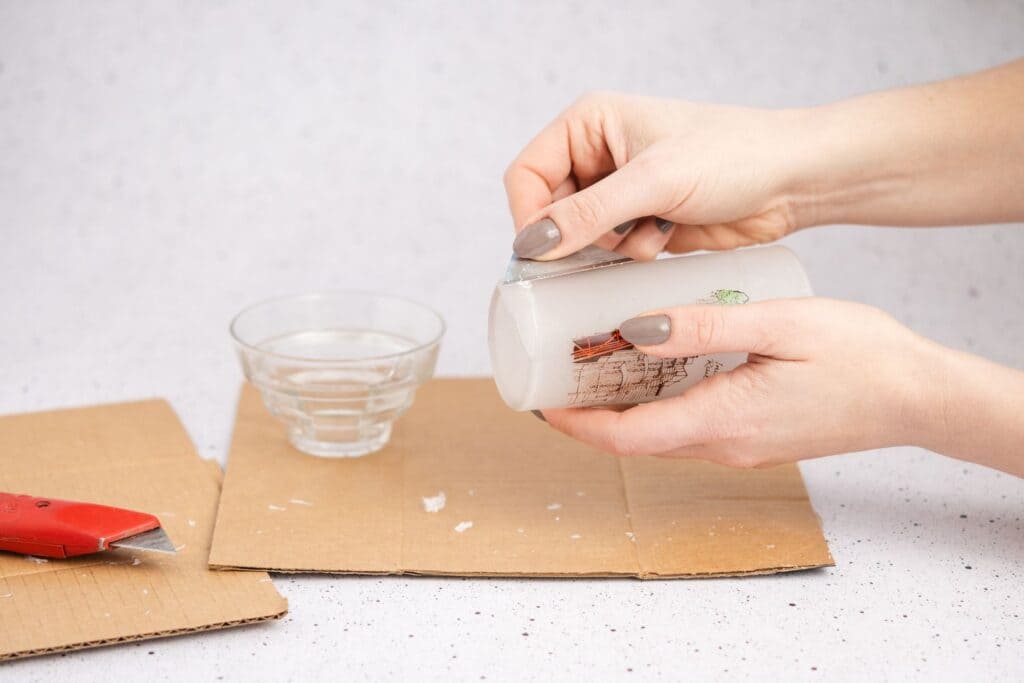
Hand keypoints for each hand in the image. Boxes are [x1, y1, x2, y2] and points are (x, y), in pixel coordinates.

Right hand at [503, 92, 810, 260]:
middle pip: (550, 210)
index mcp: (589, 123)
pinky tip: (667, 235)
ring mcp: (621, 191)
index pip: (527, 174)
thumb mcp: (653, 181)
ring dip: (612, 245)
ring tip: (651, 228)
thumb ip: (587, 214)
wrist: (792, 180)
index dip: (529, 215)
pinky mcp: (642, 221)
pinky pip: (613, 251)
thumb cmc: (732, 155)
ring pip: (581, 237)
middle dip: (576, 234)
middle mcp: (598, 154)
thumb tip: (532, 244)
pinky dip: (635, 252)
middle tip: (607, 243)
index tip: (544, 252)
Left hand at [539, 298, 946, 467]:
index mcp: (723, 421)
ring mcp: (740, 448)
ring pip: (661, 436)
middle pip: (636, 441)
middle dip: (588, 416)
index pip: (626, 437)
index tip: (539, 403)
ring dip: (622, 411)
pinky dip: (658, 406)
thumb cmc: (861, 356)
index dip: (575, 425)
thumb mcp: (779, 325)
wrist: (918, 395)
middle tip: (556, 375)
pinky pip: (689, 429)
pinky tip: (655, 369)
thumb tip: (635, 329)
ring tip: (593, 367)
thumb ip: (704, 328)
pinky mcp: (754, 438)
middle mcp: (725, 446)